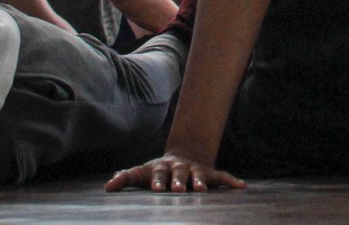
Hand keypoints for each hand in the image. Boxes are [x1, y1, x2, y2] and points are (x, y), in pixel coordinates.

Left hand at [104, 154, 244, 194]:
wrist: (182, 157)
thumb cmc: (157, 173)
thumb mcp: (140, 173)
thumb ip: (126, 178)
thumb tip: (107, 186)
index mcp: (162, 169)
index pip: (158, 175)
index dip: (158, 182)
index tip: (157, 190)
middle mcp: (179, 168)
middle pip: (179, 174)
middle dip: (179, 181)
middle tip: (178, 190)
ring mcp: (195, 170)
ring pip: (199, 175)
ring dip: (201, 181)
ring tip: (202, 189)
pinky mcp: (209, 174)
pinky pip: (222, 177)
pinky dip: (231, 181)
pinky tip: (241, 186)